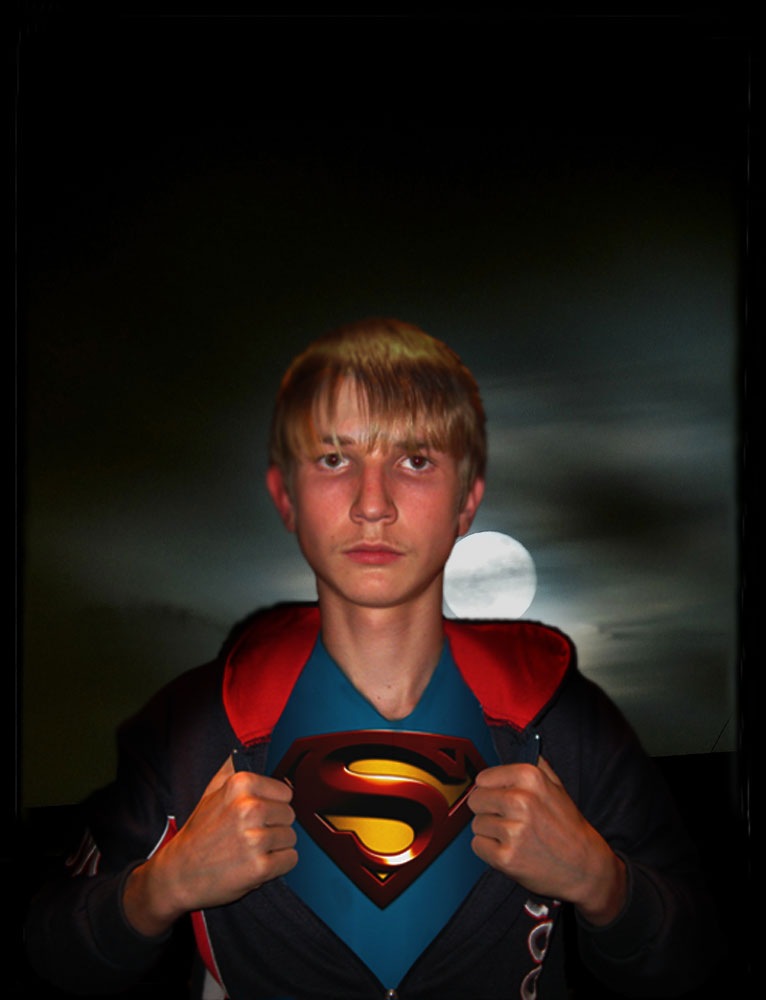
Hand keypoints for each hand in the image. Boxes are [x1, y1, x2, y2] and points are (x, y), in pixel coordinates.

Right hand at [124, 756, 297, 935]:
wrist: (179, 874)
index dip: (272, 806)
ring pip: (291, 838)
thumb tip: (247, 749)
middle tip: (249, 835)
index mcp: (240, 784)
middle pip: (290, 815)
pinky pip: (290, 860)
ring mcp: (255, 838)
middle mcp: (249, 808)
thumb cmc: (199, 832)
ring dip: (275, 847)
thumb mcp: (212, 790)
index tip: (255, 815)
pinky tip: (255, 864)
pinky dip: (277, 865)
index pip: (285, 793)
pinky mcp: (260, 867)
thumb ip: (233, 767)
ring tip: (249, 849)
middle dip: (274, 826)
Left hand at [468, 757, 625, 925]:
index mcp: (530, 777)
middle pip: (476, 800)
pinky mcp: (506, 858)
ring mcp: (513, 831)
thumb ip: (535, 764)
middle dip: (488, 810)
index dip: (491, 790)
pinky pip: (478, 846)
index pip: (483, 778)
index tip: (501, 798)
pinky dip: (490, 851)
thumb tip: (518, 747)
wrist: (585, 867)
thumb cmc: (568, 826)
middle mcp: (521, 800)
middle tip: (508, 820)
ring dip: (490, 832)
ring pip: (476, 824)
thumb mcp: (557, 786)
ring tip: (514, 836)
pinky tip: (511, 850)